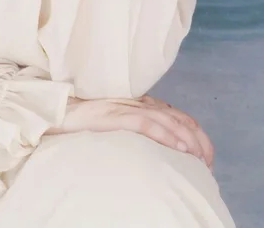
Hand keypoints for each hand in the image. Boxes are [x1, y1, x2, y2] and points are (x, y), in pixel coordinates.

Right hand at [48, 95, 214, 168]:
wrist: (55, 113)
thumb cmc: (84, 123)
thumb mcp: (117, 125)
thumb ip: (136, 129)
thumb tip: (157, 149)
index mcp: (140, 104)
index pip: (178, 116)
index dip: (197, 134)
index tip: (207, 156)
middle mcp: (136, 102)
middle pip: (178, 118)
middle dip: (198, 140)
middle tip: (208, 162)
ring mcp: (125, 107)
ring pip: (166, 120)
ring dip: (186, 139)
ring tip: (199, 158)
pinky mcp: (113, 115)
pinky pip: (146, 123)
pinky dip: (165, 135)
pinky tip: (178, 147)